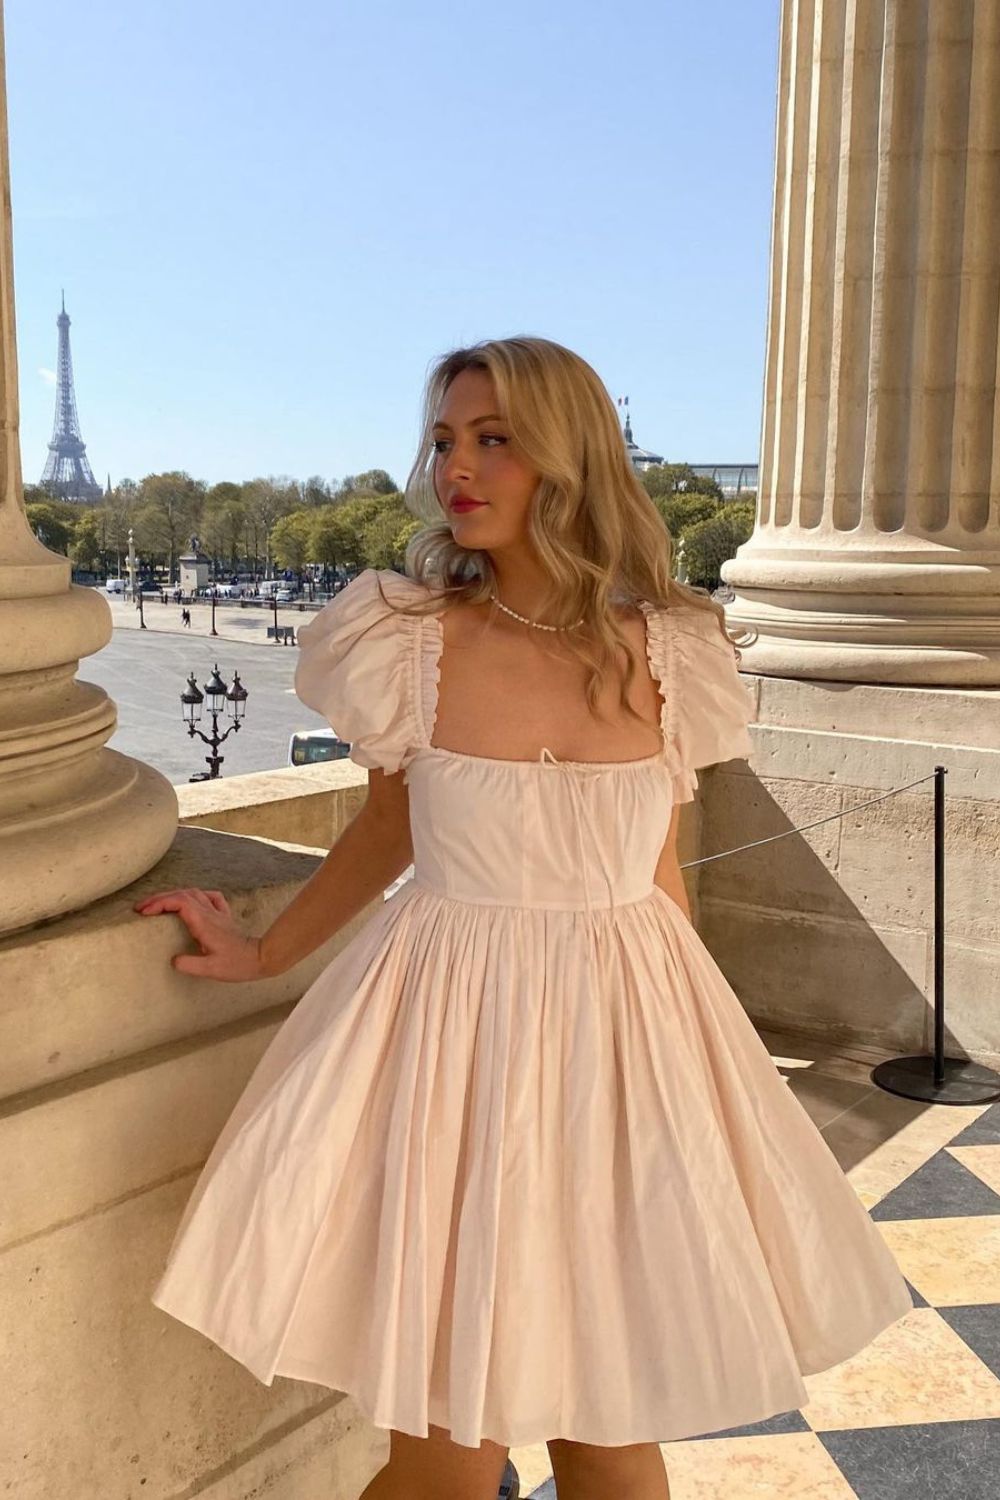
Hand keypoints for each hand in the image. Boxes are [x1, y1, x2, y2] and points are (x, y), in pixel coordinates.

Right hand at [133, 887, 264, 980]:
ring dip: (174, 895)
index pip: (179, 902)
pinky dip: (196, 895)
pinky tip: (192, 900)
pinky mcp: (224, 917)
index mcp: (204, 923)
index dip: (160, 903)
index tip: (144, 912)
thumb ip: (190, 965)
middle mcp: (210, 913)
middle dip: (159, 898)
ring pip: (194, 893)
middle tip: (141, 908)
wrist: (261, 958)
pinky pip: (211, 897)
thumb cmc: (237, 965)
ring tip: (157, 904)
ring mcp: (218, 913)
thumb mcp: (211, 970)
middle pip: (182, 894)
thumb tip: (172, 960)